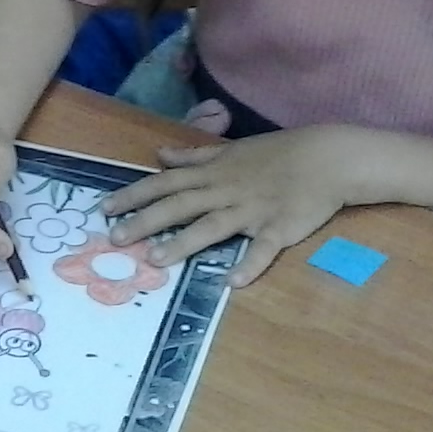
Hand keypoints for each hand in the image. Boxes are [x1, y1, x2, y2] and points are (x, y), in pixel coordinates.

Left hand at [102, 125, 364, 286]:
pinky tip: (233, 281)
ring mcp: (252, 210)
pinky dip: (250, 263)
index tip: (104, 208)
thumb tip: (159, 155)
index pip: (165, 183)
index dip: (135, 195)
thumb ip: (194, 157)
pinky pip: (264, 248)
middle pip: (179, 205)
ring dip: (184, 242)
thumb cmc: (278, 154)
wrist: (328, 157)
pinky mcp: (280, 228)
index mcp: (213, 173)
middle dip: (145, 220)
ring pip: (212, 225)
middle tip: (114, 239)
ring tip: (156, 260)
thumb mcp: (231, 150)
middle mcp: (225, 191)